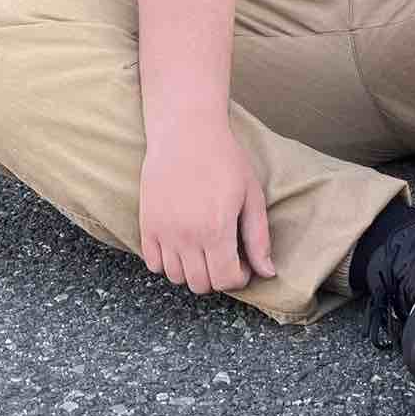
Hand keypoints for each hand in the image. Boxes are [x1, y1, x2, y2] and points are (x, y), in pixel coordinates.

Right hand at [139, 118, 276, 294]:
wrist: (186, 131)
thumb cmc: (224, 159)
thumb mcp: (251, 195)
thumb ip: (258, 238)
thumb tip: (267, 272)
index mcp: (217, 230)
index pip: (226, 280)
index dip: (240, 278)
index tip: (243, 263)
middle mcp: (187, 236)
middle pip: (201, 284)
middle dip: (218, 277)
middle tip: (225, 256)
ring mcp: (164, 232)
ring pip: (176, 278)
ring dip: (193, 271)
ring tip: (204, 249)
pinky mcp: (147, 224)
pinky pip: (153, 263)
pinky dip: (167, 262)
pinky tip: (182, 244)